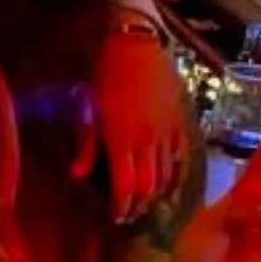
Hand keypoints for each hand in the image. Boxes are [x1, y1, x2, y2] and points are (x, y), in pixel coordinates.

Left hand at [86, 30, 187, 222]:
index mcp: (121, 140)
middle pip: (148, 187)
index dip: (121, 206)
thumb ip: (85, 145)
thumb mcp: (86, 109)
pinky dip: (176, 175)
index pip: (125, 187)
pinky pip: (182, 157)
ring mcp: (168, 133)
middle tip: (129, 214)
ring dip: (157, 194)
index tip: (115, 216)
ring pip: (168, 176)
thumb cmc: (103, 75)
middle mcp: (148, 142)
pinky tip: (169, 182)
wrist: (135, 45)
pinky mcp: (181, 122)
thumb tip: (77, 176)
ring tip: (146, 202)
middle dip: (138, 205)